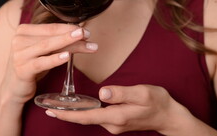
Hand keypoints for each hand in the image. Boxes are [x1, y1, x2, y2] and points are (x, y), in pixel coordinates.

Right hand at [0, 23, 97, 103]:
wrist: (14, 87)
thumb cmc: (32, 64)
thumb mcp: (43, 50)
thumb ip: (56, 41)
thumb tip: (81, 34)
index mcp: (24, 30)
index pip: (50, 27)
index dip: (69, 28)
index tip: (85, 31)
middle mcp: (19, 40)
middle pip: (51, 36)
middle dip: (72, 36)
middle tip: (87, 35)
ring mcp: (19, 55)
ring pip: (47, 47)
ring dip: (69, 45)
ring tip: (85, 44)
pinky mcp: (22, 70)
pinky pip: (41, 63)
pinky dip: (55, 59)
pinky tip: (67, 56)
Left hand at [46, 84, 186, 134]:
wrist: (169, 116)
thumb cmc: (158, 102)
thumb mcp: (143, 93)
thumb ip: (122, 93)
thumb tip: (102, 93)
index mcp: (116, 116)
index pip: (86, 116)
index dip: (68, 115)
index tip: (51, 112)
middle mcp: (112, 123)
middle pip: (84, 119)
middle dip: (66, 115)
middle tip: (47, 108)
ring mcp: (114, 124)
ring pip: (89, 118)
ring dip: (73, 113)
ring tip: (58, 106)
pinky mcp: (116, 121)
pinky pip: (96, 116)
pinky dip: (84, 112)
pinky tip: (78, 107)